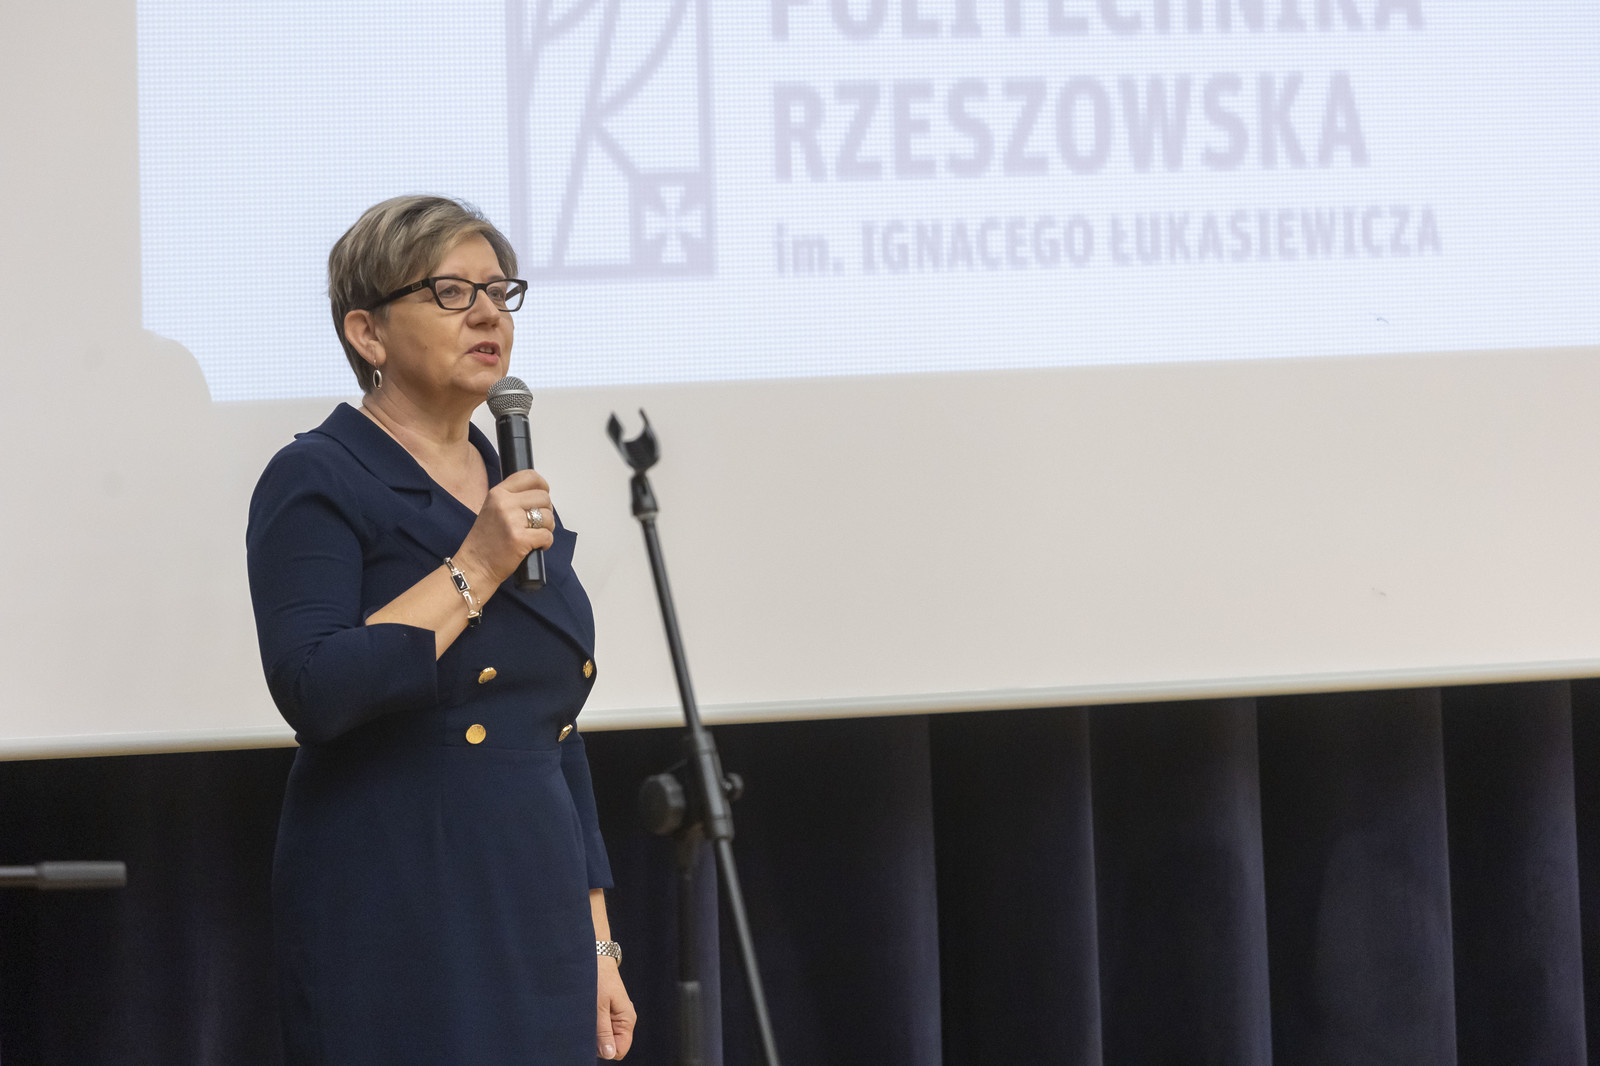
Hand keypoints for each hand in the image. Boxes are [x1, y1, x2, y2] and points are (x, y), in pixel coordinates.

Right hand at [451, 470, 554, 593]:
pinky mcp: (520, 539)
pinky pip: (547, 535)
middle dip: (546, 511)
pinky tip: (537, 546)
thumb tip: (539, 494)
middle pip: (543, 498)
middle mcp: (504, 503)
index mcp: (497, 493)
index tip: (543, 494)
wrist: (475, 566)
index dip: (542, 485)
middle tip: (538, 523)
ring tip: (535, 535)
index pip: (529, 476)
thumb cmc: (485, 541)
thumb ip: (512, 498)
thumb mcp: (492, 509)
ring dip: (547, 528)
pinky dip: (546, 542)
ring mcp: (512, 521)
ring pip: (548, 516)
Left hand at [596, 958, 635, 1059]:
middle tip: (587, 1022)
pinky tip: (587, 1011)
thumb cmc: (598, 978)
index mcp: (627, 1020)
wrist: (595, 956)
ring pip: (605, 1036)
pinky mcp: (608, 1010)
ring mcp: (616, 1015)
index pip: (619, 1050)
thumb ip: (604, 1032)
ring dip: (594, 1031)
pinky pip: (601, 1026)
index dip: (605, 1049)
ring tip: (586, 1014)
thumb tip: (610, 1055)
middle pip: (612, 1044)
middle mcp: (624, 1019)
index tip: (592, 1036)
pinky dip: (592, 1023)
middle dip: (598, 1040)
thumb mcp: (598, 1007)